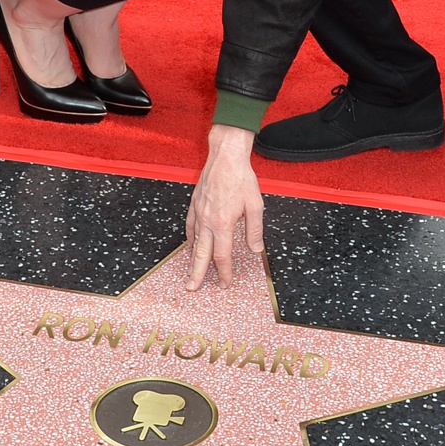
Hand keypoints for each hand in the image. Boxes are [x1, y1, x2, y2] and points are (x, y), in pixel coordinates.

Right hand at [185, 125, 264, 289]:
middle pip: (202, 254)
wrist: (225, 156)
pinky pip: (190, 227)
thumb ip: (254, 230)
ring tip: (189, 273)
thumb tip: (255, 249)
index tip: (225, 282)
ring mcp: (199, 213)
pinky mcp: (194, 204)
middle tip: (192, 288)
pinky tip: (191, 246)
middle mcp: (208, 221)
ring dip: (191, 260)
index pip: (222, 255)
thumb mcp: (255, 205)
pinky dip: (190, 240)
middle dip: (197, 274)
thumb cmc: (240, 178)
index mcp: (223, 223)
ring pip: (193, 242)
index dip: (224, 271)